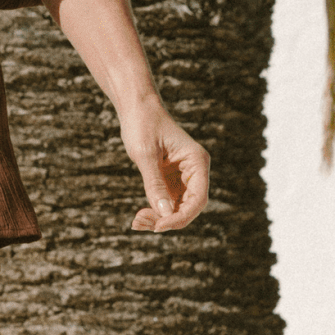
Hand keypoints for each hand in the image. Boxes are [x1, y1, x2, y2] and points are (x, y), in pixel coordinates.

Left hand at [120, 100, 208, 232]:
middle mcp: (194, 171)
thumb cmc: (142, 125)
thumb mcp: (146, 155)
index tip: (158, 226)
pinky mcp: (170, 180)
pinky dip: (155, 212)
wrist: (137, 109)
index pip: (198, 199)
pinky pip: (167, 203)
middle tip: (140, 222)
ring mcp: (183, 177)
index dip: (180, 217)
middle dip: (167, 220)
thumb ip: (154, 184)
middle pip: (189, 207)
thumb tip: (163, 214)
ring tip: (136, 222)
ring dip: (159, 219)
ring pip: (177, 208)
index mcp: (197, 161)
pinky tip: (139, 218)